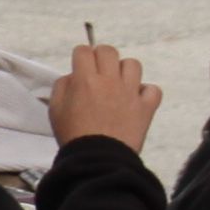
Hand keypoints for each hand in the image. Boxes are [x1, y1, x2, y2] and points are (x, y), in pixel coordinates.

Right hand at [45, 41, 160, 155]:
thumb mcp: (56, 109)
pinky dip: (146, 92)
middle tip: (98, 70)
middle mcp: (109, 81)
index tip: (80, 65)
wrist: (98, 159)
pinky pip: (153, 90)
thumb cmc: (74, 135)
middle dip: (101, 56)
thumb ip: (62, 86)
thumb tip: (73, 76)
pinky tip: (136, 99)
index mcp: (85, 80)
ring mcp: (130, 93)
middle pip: (109, 51)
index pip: (83, 50)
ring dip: (124, 70)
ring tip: (118, 83)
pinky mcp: (146, 107)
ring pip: (133, 64)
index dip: (80, 56)